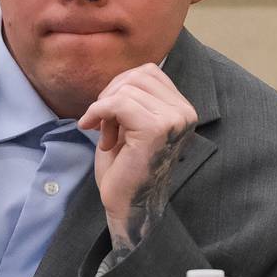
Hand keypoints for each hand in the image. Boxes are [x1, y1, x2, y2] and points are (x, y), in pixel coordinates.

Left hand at [78, 63, 197, 255]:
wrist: (128, 204)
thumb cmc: (126, 167)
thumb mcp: (132, 122)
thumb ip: (135, 97)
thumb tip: (123, 76)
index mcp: (182, 109)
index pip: (148, 72)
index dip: (120, 88)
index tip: (109, 115)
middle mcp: (184, 113)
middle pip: (137, 76)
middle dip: (111, 95)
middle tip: (103, 125)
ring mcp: (173, 120)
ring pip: (127, 89)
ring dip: (104, 109)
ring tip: (105, 134)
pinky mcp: (156, 130)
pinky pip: (118, 103)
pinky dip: (98, 112)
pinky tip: (91, 129)